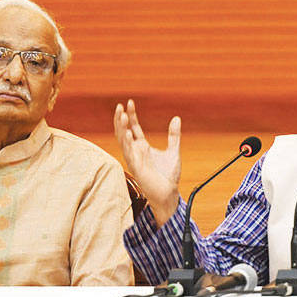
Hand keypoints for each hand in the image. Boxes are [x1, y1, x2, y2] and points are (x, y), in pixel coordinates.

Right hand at [114, 98, 182, 224]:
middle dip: (121, 119)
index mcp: (143, 147)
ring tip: (121, 114)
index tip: (129, 102)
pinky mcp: (136, 168)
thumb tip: (176, 118)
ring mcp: (134, 159)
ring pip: (123, 141)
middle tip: (119, 106)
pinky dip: (127, 143)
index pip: (134, 128)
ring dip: (121, 128)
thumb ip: (173, 136)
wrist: (168, 194)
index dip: (131, 115)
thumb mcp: (173, 151)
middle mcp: (136, 152)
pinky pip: (128, 154)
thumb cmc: (168, 176)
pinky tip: (126, 133)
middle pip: (124, 132)